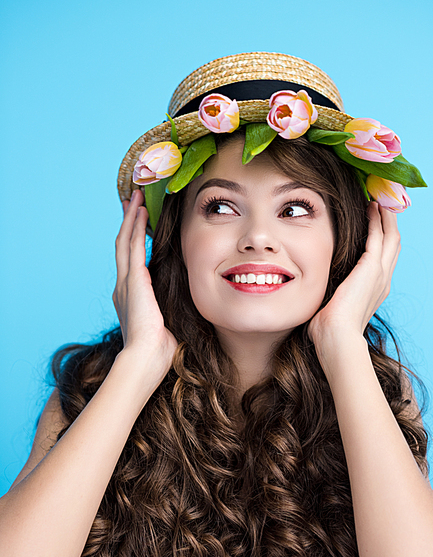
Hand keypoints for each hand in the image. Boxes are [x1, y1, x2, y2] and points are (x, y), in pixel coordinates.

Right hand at [113, 190, 178, 384]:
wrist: (145, 358)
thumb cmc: (158, 350)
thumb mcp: (165, 324)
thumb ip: (169, 310)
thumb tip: (185, 308)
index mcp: (130, 296)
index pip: (130, 261)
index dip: (133, 240)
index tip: (137, 224)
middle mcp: (123, 286)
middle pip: (123, 245)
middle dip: (128, 222)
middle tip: (131, 201)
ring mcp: (125, 281)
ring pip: (124, 240)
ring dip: (131, 218)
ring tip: (135, 198)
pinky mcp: (132, 280)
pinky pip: (132, 246)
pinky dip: (135, 226)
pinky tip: (140, 211)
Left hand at [308, 201, 400, 344]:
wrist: (337, 338)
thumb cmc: (329, 330)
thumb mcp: (331, 307)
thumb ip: (328, 295)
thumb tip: (311, 294)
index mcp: (375, 290)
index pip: (384, 258)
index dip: (382, 238)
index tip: (376, 221)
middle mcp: (383, 280)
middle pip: (393, 243)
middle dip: (389, 222)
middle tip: (383, 202)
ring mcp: (380, 274)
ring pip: (391, 236)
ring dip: (386, 216)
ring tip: (380, 199)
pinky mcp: (372, 267)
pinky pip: (379, 236)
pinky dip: (377, 220)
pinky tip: (372, 207)